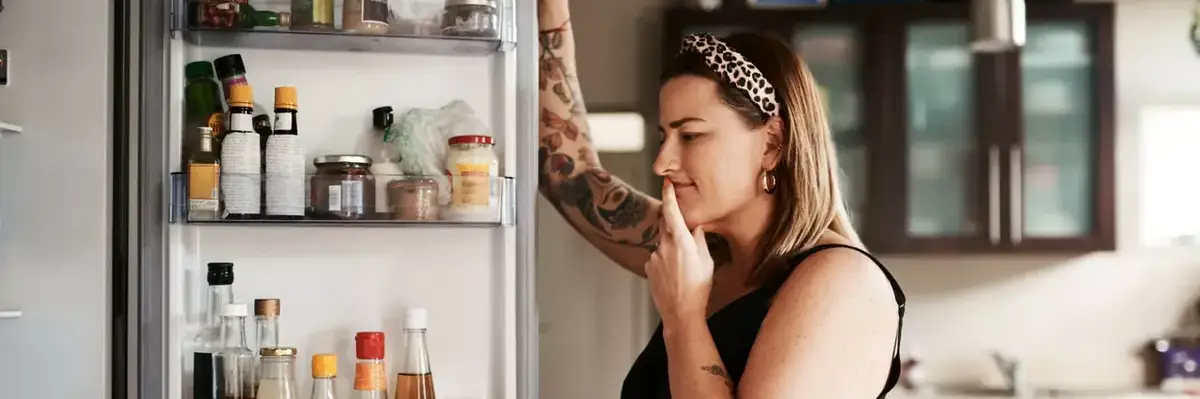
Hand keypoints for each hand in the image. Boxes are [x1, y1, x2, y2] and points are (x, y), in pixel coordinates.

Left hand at [646, 179, 714, 324]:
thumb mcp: (707, 262)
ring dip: (672, 249)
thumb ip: (699, 240)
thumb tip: (695, 227)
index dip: (669, 195)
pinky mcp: (648, 267)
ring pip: (663, 244)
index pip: (672, 212)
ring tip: (683, 270)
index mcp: (682, 242)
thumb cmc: (699, 288)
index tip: (666, 183)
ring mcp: (654, 257)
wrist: (681, 313)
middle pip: (666, 226)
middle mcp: (665, 246)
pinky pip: (658, 257)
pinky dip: (665, 261)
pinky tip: (674, 276)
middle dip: (674, 227)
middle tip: (685, 241)